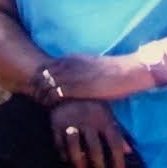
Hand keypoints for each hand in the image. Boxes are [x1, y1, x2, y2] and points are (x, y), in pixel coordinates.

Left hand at [33, 54, 147, 106]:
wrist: (128, 73)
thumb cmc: (114, 72)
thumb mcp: (93, 66)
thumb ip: (80, 70)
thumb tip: (72, 78)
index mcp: (72, 58)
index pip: (47, 66)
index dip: (42, 77)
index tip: (40, 88)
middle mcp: (68, 65)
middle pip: (42, 74)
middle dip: (37, 85)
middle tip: (37, 98)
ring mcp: (71, 76)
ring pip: (45, 85)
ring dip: (42, 94)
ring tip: (43, 105)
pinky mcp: (76, 89)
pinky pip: (54, 95)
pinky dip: (50, 102)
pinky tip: (52, 109)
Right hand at [50, 100, 131, 167]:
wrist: (67, 90)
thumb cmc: (92, 105)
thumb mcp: (107, 115)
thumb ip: (118, 134)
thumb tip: (130, 152)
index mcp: (103, 119)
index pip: (114, 141)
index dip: (118, 159)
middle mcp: (88, 122)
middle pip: (94, 146)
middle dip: (99, 164)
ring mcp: (71, 123)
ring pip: (74, 145)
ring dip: (78, 161)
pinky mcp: (56, 125)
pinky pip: (59, 142)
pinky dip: (62, 153)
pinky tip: (67, 161)